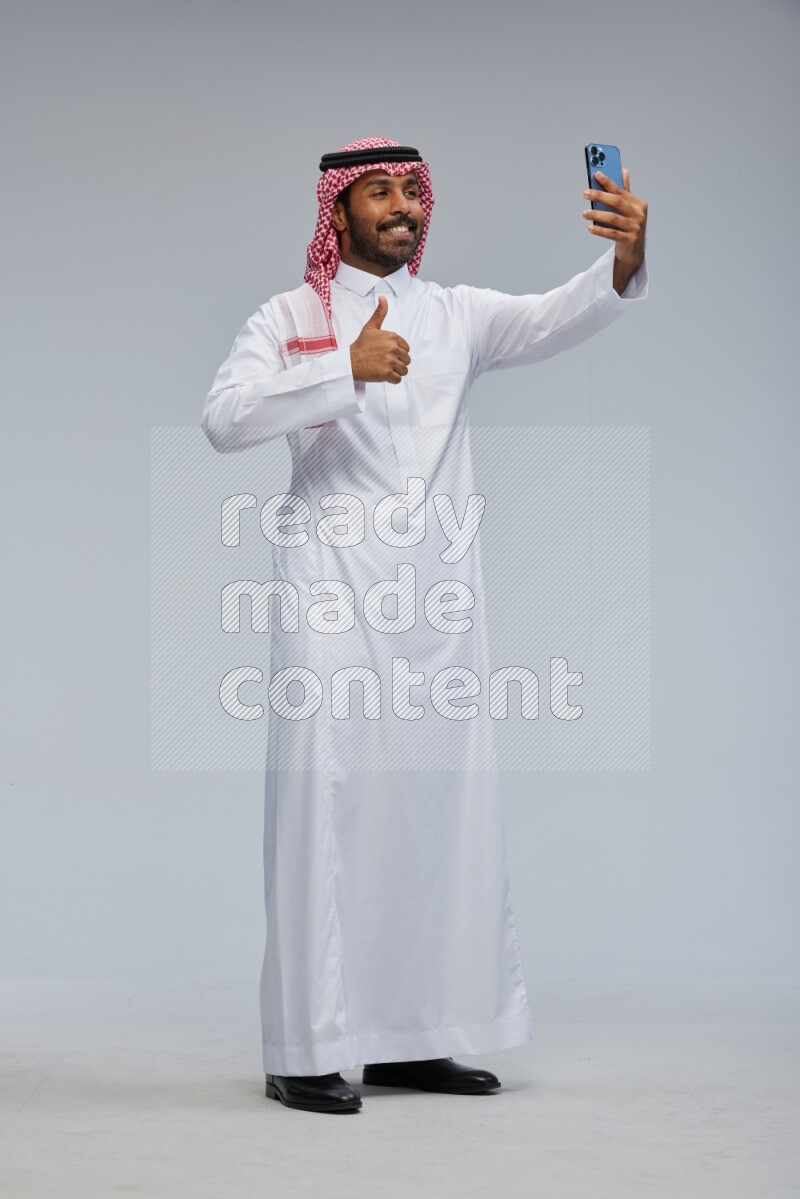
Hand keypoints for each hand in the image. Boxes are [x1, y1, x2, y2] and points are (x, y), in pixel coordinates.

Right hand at [350, 295, 410, 383]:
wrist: (350, 361)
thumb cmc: (361, 346)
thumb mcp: (370, 327)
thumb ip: (380, 313)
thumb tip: (383, 298)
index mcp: (392, 337)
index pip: (406, 348)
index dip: (398, 353)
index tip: (388, 354)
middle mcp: (392, 348)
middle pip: (406, 360)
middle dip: (398, 363)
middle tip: (386, 363)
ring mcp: (390, 361)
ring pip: (404, 370)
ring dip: (396, 372)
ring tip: (385, 369)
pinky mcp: (387, 373)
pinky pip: (398, 379)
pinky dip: (393, 380)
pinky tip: (384, 375)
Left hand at [583, 168, 647, 293]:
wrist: (634, 252)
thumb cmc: (629, 227)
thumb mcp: (629, 209)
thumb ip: (625, 192)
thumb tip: (623, 171)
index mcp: (639, 204)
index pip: (621, 191)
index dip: (608, 182)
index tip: (596, 174)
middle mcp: (639, 215)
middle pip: (617, 202)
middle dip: (600, 196)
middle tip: (585, 193)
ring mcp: (635, 228)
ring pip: (613, 218)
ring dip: (596, 214)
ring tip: (584, 213)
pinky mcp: (630, 240)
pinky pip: (612, 233)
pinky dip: (600, 230)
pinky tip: (590, 227)